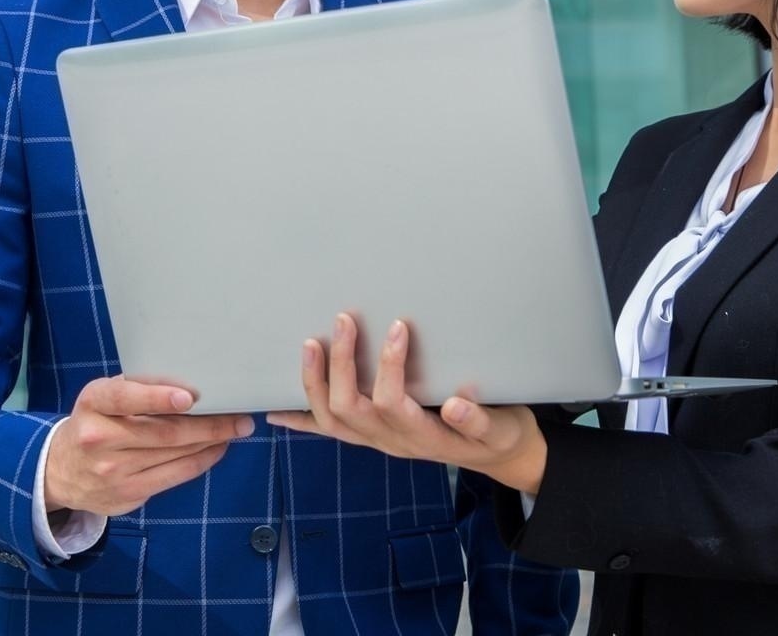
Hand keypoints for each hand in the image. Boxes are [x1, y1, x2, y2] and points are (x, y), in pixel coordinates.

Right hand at [45, 376, 253, 517]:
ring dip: (210, 442)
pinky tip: (216, 449)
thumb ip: (136, 388)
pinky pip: (173, 476)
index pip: (124, 397)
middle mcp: (99, 438)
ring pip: (173, 455)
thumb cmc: (94, 422)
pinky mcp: (127, 495)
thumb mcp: (102, 398)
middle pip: (162, 432)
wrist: (59, 471)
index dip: (157, 397)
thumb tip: (189, 384)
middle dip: (207, 424)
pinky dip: (200, 461)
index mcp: (93, 404)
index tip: (189, 397)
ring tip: (234, 430)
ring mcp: (113, 471)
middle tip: (238, 416)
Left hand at [267, 314, 548, 495]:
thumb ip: (479, 421)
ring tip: (310, 345)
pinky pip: (329, 433)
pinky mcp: (372, 438)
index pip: (393, 402)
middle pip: (350, 409)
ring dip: (315, 384)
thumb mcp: (500, 429)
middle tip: (343, 320)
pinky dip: (301, 421)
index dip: (391, 365)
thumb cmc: (498, 434)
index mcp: (423, 437)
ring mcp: (378, 442)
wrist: (497, 457)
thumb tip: (457, 404)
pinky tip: (277, 411)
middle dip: (341, 364)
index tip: (399, 326)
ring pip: (332, 422)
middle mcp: (393, 443)